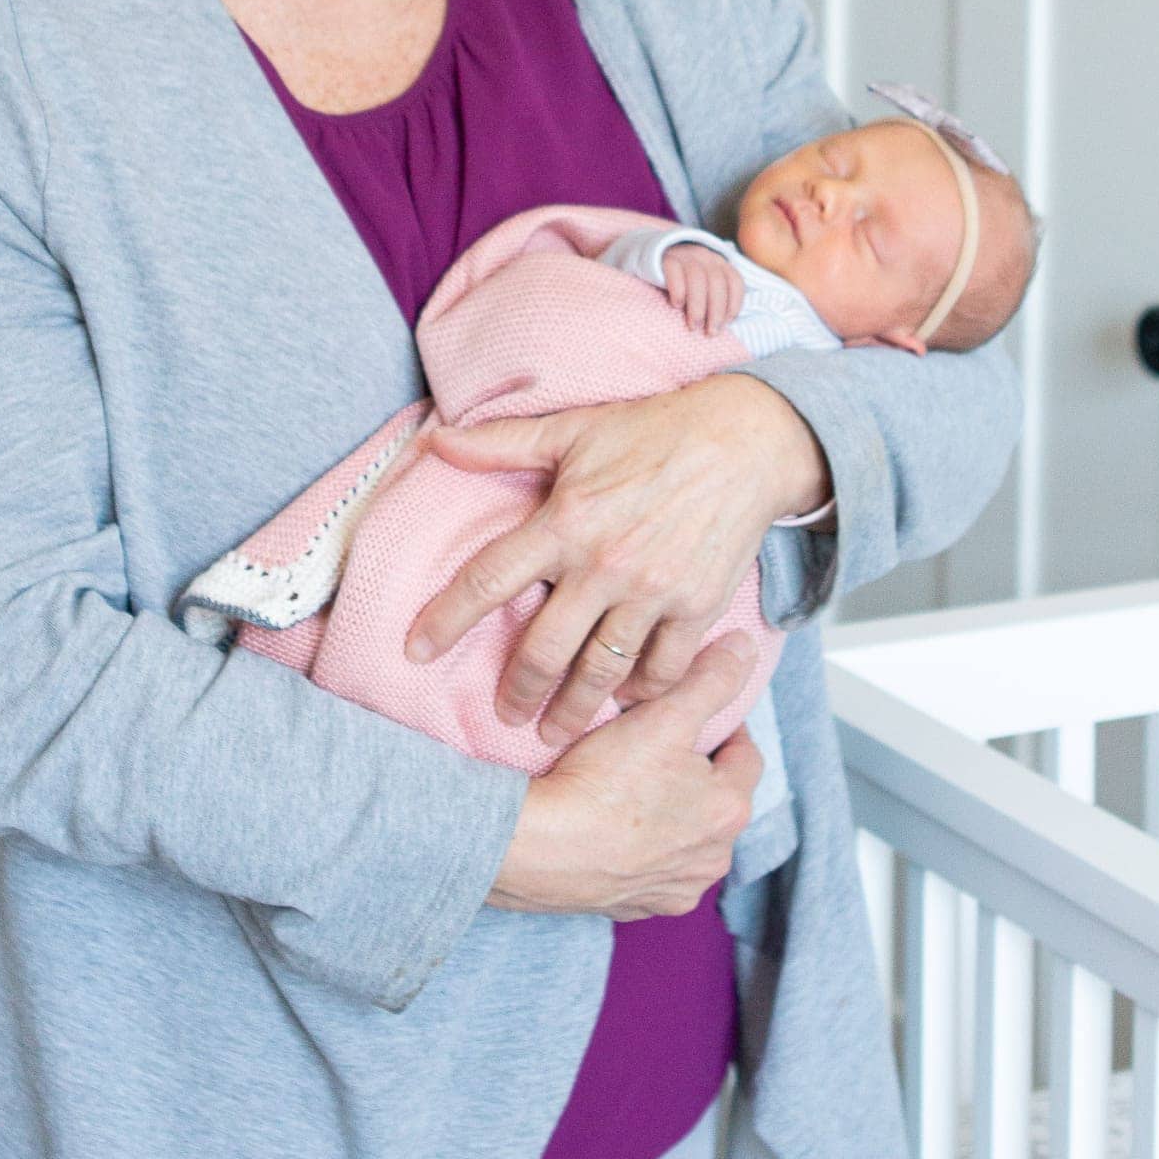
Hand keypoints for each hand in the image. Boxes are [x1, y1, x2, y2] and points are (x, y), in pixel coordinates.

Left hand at [406, 374, 829, 744]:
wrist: (743, 442)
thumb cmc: (653, 430)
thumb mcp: (572, 429)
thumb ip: (502, 443)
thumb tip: (438, 440)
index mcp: (563, 521)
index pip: (487, 580)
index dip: (445, 621)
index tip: (415, 652)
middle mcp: (603, 564)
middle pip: (543, 649)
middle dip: (518, 691)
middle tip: (506, 714)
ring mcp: (652, 591)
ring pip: (601, 672)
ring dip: (574, 709)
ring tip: (557, 729)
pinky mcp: (696, 608)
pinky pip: (662, 670)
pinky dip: (641, 693)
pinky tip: (626, 700)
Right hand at [489, 634, 764, 917]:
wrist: (539, 847)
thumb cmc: (604, 782)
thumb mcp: (664, 715)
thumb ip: (710, 680)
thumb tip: (746, 648)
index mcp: (729, 811)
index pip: (744, 754)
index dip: (721, 726)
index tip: (695, 711)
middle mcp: (712, 859)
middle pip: (714, 799)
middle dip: (694, 772)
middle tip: (655, 744)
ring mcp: (673, 889)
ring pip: (683, 838)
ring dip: (668, 814)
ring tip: (628, 784)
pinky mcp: (633, 908)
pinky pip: (647, 869)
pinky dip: (636, 848)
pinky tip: (607, 826)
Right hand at [662, 243, 745, 334]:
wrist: (654, 259)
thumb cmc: (683, 281)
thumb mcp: (703, 285)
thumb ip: (714, 298)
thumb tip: (722, 325)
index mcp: (719, 263)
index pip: (735, 282)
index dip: (734, 304)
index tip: (727, 323)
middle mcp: (705, 256)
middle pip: (717, 282)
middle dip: (716, 310)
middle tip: (711, 332)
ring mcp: (685, 255)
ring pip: (697, 278)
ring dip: (698, 306)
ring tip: (693, 326)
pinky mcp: (666, 258)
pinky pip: (675, 272)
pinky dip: (678, 291)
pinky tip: (677, 305)